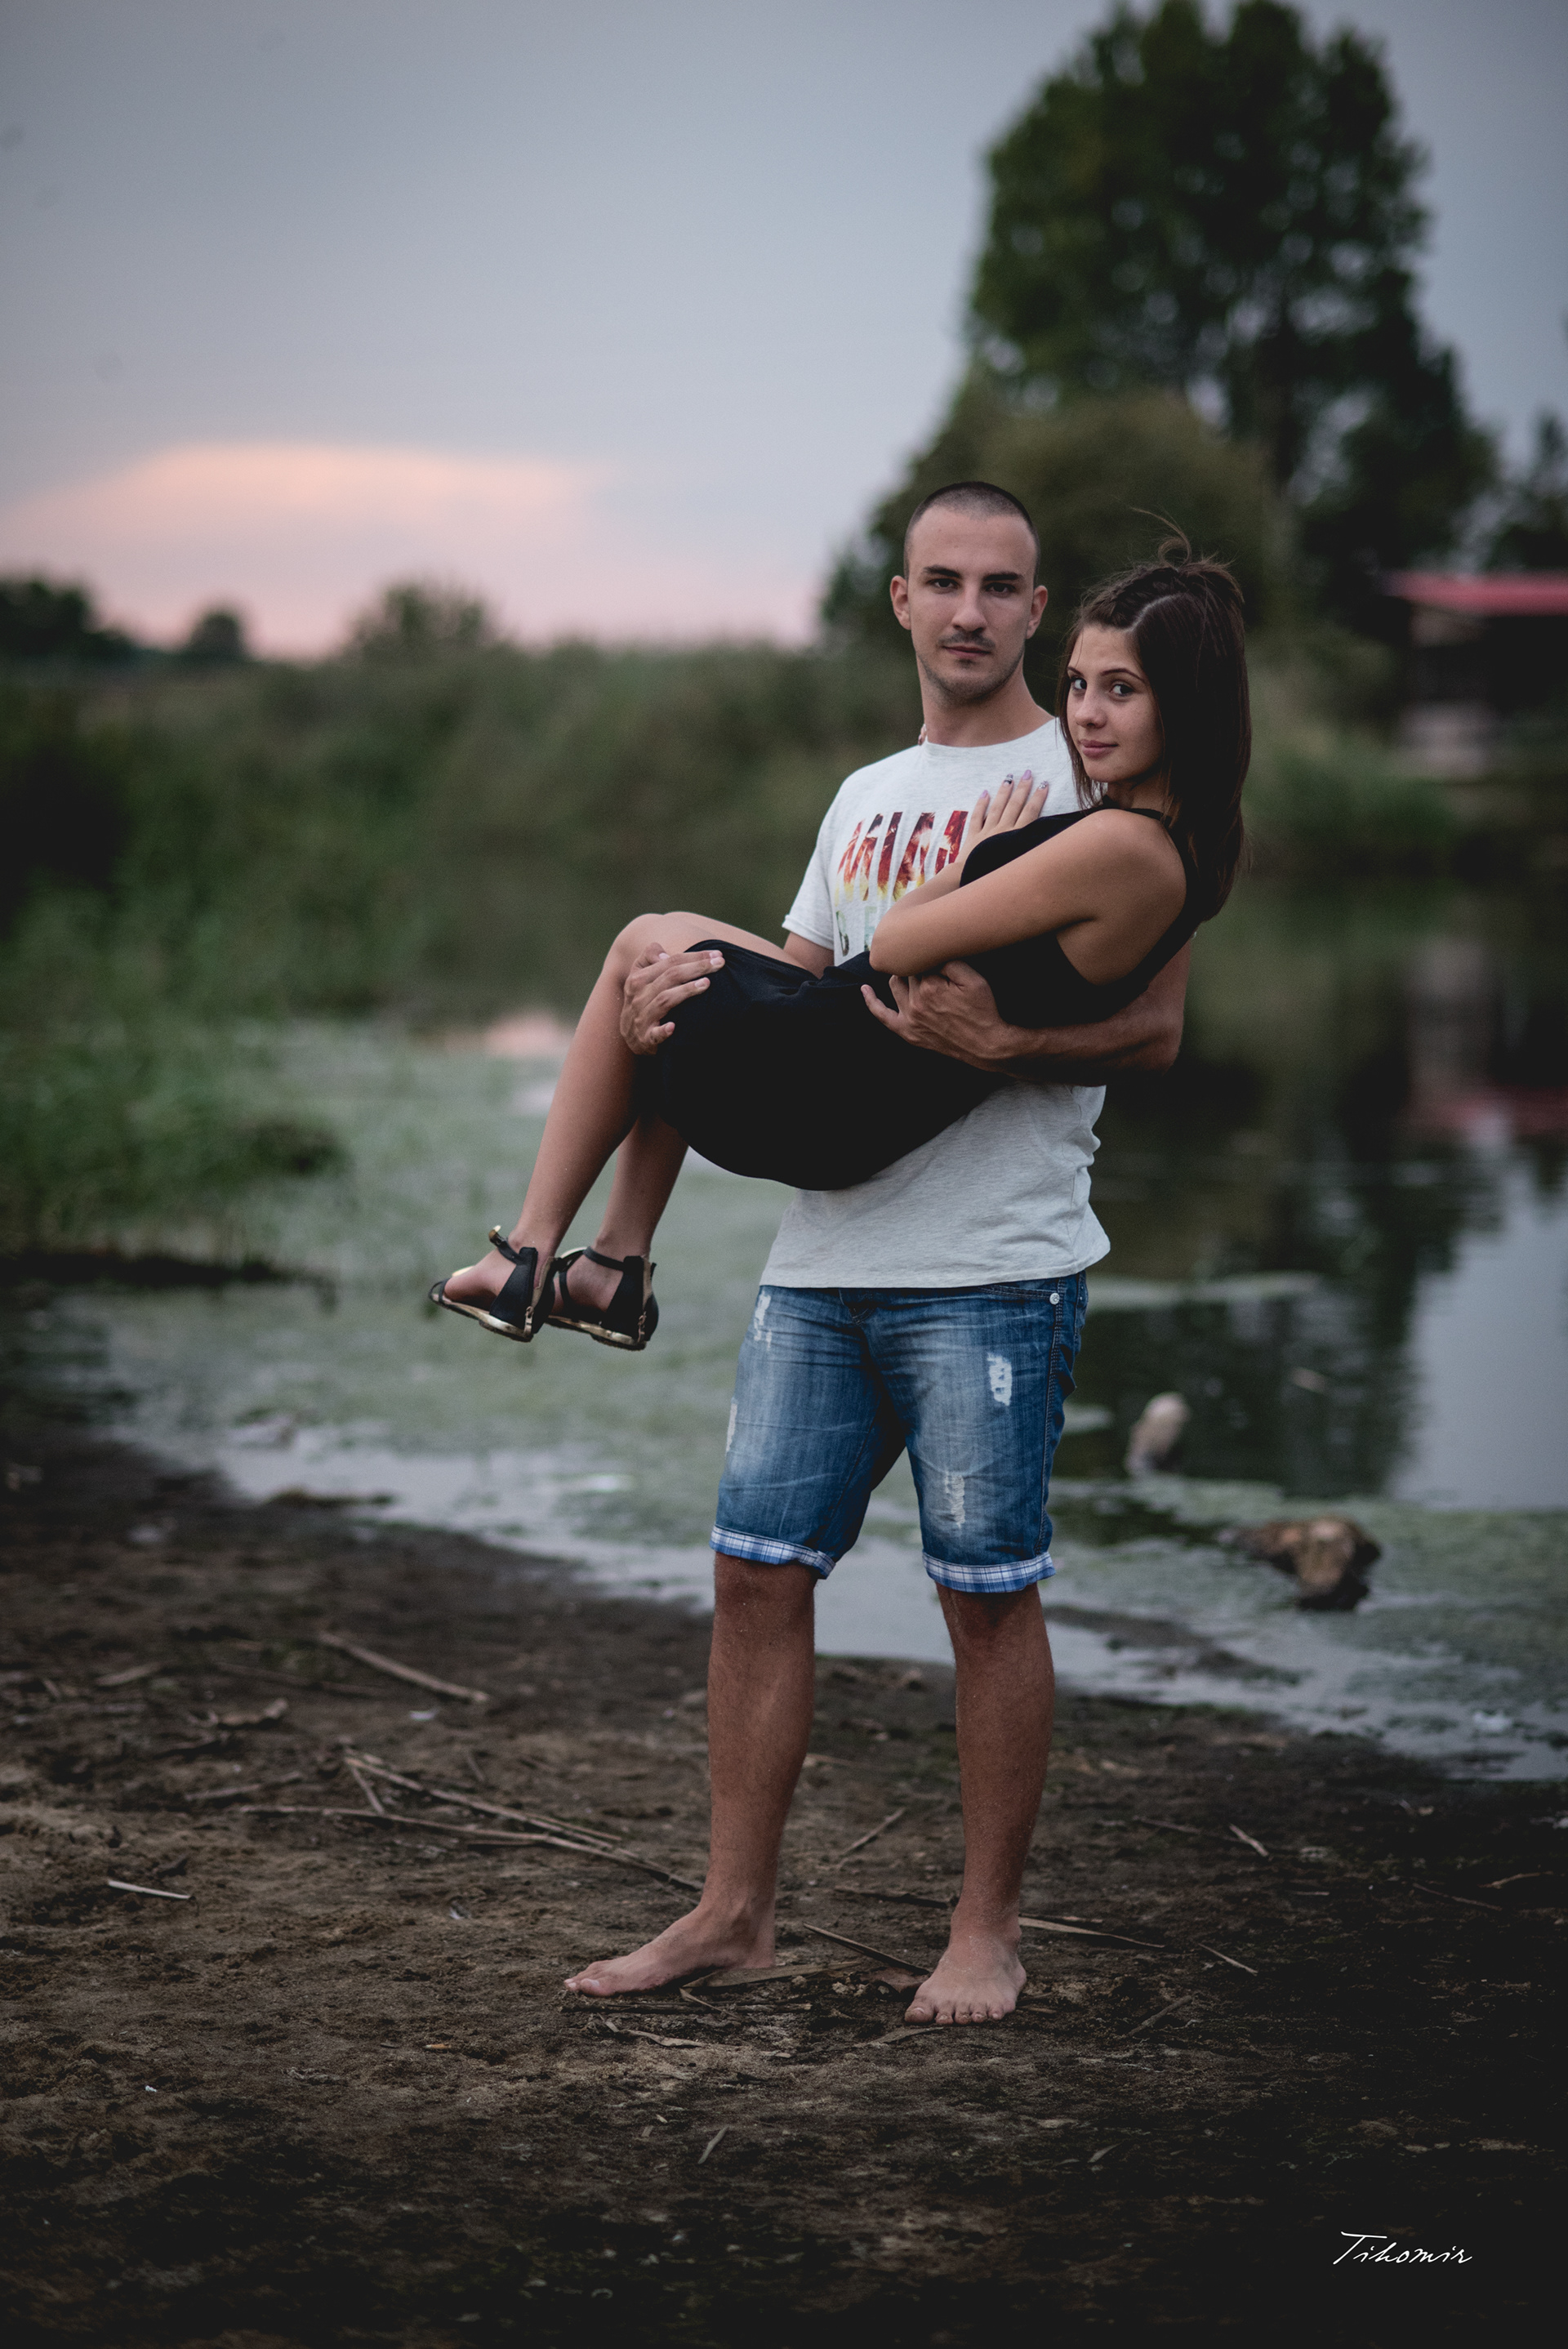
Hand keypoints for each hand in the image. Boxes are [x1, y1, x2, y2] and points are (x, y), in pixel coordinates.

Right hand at [619, 939, 724, 1054]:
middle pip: (669, 977)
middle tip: (720, 964)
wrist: (630, 1037)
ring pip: (664, 1000)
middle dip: (696, 968)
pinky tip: (674, 1027)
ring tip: (706, 984)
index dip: (694, 956)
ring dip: (685, 991)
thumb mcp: (641, 977)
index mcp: (637, 979)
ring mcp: (641, 1019)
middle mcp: (638, 997)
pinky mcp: (645, 1039)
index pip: (669, 962)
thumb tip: (664, 954)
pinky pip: (654, 1035)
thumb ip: (650, 957)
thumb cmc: (643, 1001)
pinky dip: (663, 1031)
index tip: (717, 954)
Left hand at [860, 961, 1020, 1070]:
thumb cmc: (983, 1010)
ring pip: (896, 985)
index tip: (936, 952)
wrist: (985, 1044)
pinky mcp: (907, 1031)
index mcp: (930, 986)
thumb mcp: (974, 980)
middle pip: (907, 971)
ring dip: (901, 975)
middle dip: (917, 964)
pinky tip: (864, 989)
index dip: (930, 956)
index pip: (920, 960)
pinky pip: (882, 1016)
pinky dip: (871, 1002)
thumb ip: (951, 961)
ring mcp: (908, 1018)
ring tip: (912, 968)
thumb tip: (932, 950)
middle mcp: (915, 1001)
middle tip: (928, 960)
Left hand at [955, 768, 1049, 875]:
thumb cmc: (996, 876)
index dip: (1038, 798)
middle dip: (1023, 788)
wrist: (971, 881)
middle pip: (1014, 805)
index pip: (1030, 813)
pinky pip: (977, 817)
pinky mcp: (973, 837)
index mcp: (1015, 837)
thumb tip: (1044, 840)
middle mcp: (1002, 831)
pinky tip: (985, 792)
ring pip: (997, 807)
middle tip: (1028, 773)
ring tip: (1009, 777)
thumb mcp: (1019, 863)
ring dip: (1004, 791)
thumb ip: (1030, 850)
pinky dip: (981, 804)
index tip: (1044, 784)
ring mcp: (987, 832)